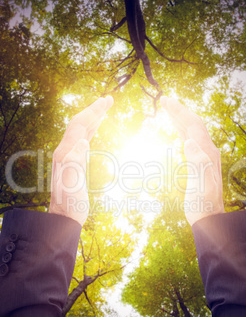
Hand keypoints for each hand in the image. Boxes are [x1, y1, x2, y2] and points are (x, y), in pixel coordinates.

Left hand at [49, 96, 113, 225]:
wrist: (64, 217)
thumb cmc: (70, 204)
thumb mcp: (73, 185)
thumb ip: (75, 162)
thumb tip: (83, 141)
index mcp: (66, 153)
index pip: (79, 125)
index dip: (93, 112)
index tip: (108, 100)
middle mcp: (65, 151)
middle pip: (79, 124)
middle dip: (94, 110)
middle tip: (109, 99)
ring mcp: (68, 156)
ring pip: (81, 131)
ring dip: (92, 119)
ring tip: (104, 110)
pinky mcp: (73, 163)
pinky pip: (82, 141)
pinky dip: (90, 131)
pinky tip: (95, 130)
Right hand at [160, 96, 224, 225]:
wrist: (209, 217)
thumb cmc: (203, 204)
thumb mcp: (201, 185)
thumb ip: (198, 163)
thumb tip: (189, 142)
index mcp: (208, 153)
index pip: (194, 126)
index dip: (180, 112)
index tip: (166, 102)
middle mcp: (208, 151)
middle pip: (194, 124)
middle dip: (179, 111)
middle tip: (164, 100)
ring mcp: (204, 156)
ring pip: (192, 131)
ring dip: (180, 119)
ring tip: (168, 109)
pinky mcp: (199, 162)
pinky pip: (191, 140)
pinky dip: (182, 131)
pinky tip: (177, 129)